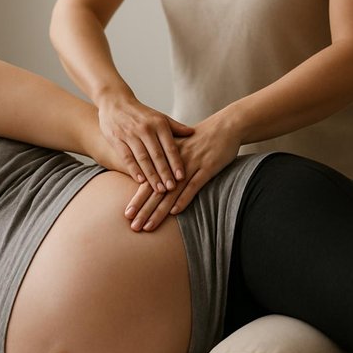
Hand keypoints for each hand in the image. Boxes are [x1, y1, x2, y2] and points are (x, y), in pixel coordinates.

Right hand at [98, 94, 192, 192]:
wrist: (115, 101)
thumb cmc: (141, 113)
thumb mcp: (159, 117)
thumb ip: (175, 127)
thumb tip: (193, 133)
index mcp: (158, 123)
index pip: (170, 146)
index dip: (176, 162)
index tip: (182, 177)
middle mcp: (145, 129)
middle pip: (157, 155)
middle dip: (165, 173)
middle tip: (171, 188)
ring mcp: (130, 134)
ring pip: (143, 158)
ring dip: (151, 175)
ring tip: (158, 189)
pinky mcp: (117, 139)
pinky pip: (127, 157)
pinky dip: (134, 169)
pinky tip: (140, 181)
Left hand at [124, 112, 241, 230]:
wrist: (225, 126)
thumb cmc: (200, 140)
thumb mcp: (179, 149)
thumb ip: (166, 164)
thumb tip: (154, 181)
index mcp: (165, 159)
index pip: (147, 182)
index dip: (137, 199)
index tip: (127, 215)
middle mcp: (174, 163)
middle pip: (156, 190)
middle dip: (144, 210)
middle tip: (133, 226)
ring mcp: (191, 165)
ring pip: (171, 192)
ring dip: (159, 210)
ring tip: (148, 226)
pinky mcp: (207, 167)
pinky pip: (194, 185)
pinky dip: (184, 199)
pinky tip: (174, 212)